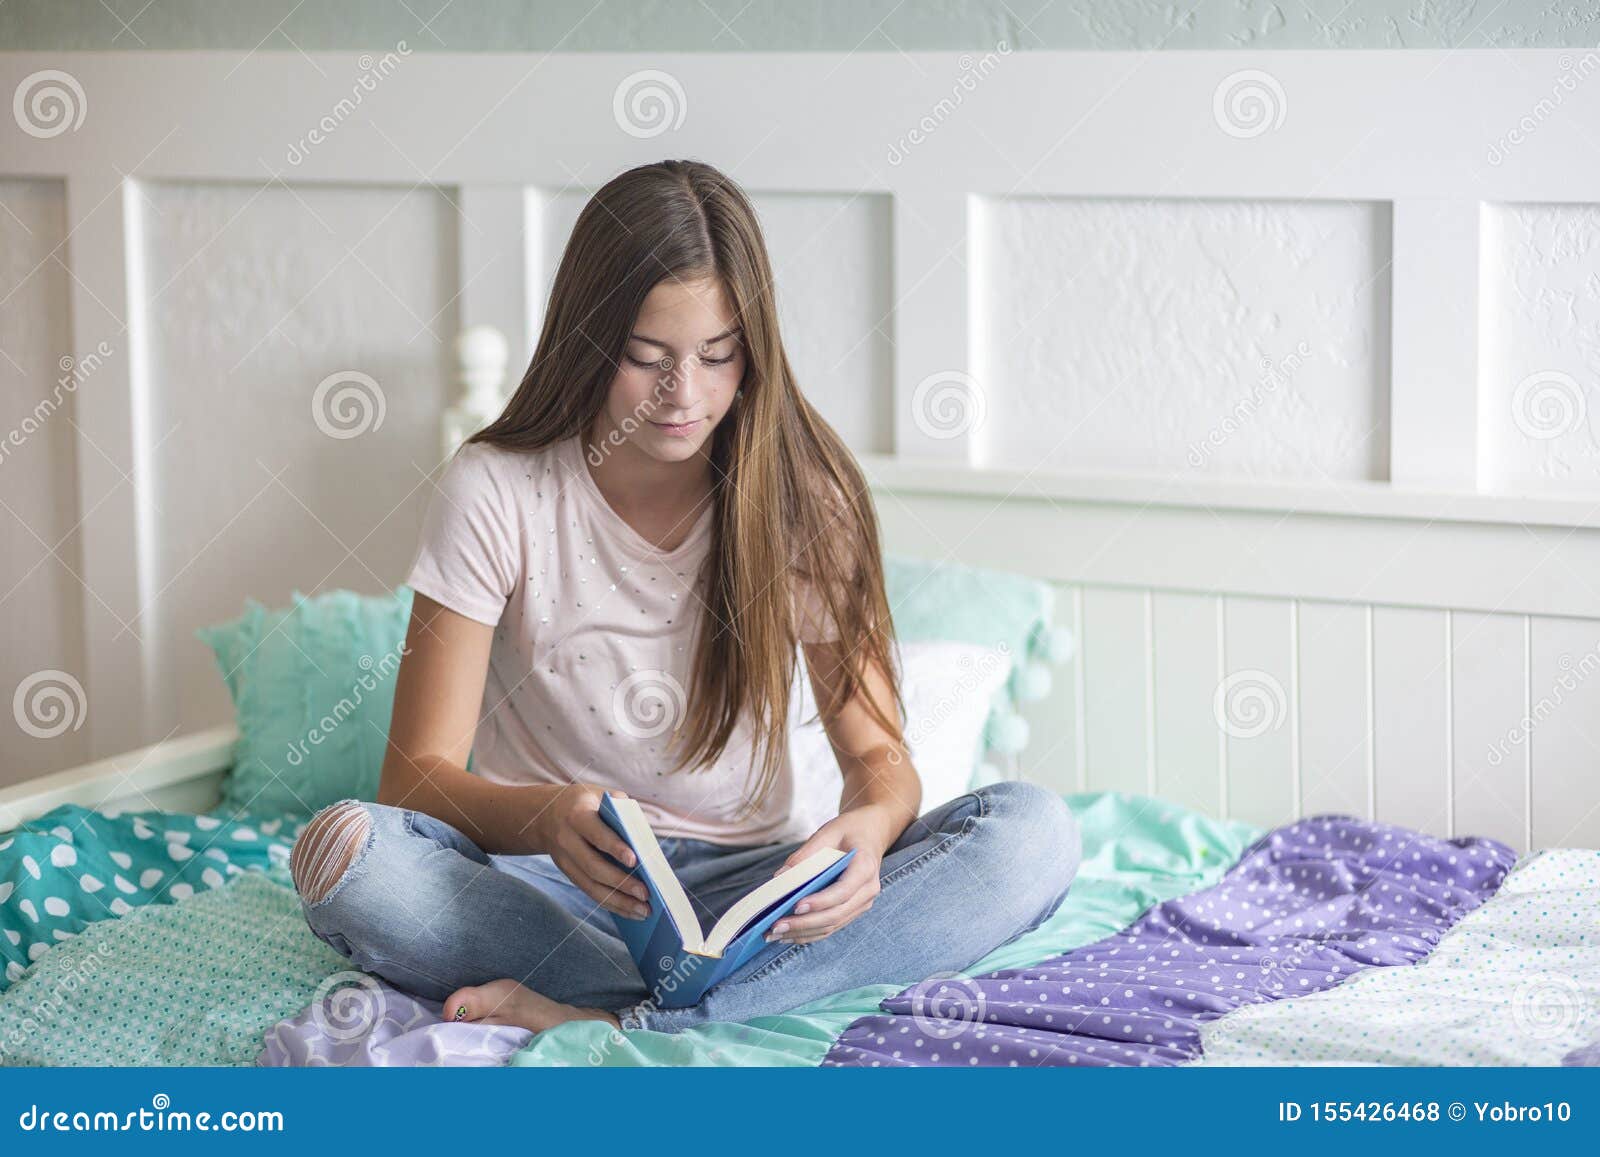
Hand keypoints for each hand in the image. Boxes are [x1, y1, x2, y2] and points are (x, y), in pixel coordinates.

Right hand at [530, 785, 651, 919]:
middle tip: (646, 894)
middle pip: (594, 866)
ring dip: (619, 902)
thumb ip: (623, 813)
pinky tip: (630, 910)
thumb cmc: (587, 803)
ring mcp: (564, 860)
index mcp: (578, 814)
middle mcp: (567, 839)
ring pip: (591, 886)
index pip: (597, 834)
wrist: (546, 813)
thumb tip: (647, 846)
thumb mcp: (602, 796)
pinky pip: (590, 892)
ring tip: (644, 911)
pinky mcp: (568, 874)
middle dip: (621, 883)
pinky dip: (611, 904)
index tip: (635, 861)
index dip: (615, 847)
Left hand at [764, 804, 897, 944]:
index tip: (795, 906)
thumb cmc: (848, 831)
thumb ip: (805, 854)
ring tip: (775, 934)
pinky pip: (831, 927)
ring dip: (803, 933)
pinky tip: (787, 936)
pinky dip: (809, 934)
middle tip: (776, 926)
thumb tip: (779, 878)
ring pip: (832, 925)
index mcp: (865, 867)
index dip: (820, 901)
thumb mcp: (828, 832)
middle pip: (836, 914)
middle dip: (804, 923)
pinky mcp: (853, 911)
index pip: (843, 891)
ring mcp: (862, 903)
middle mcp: (868, 890)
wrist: (870, 834)